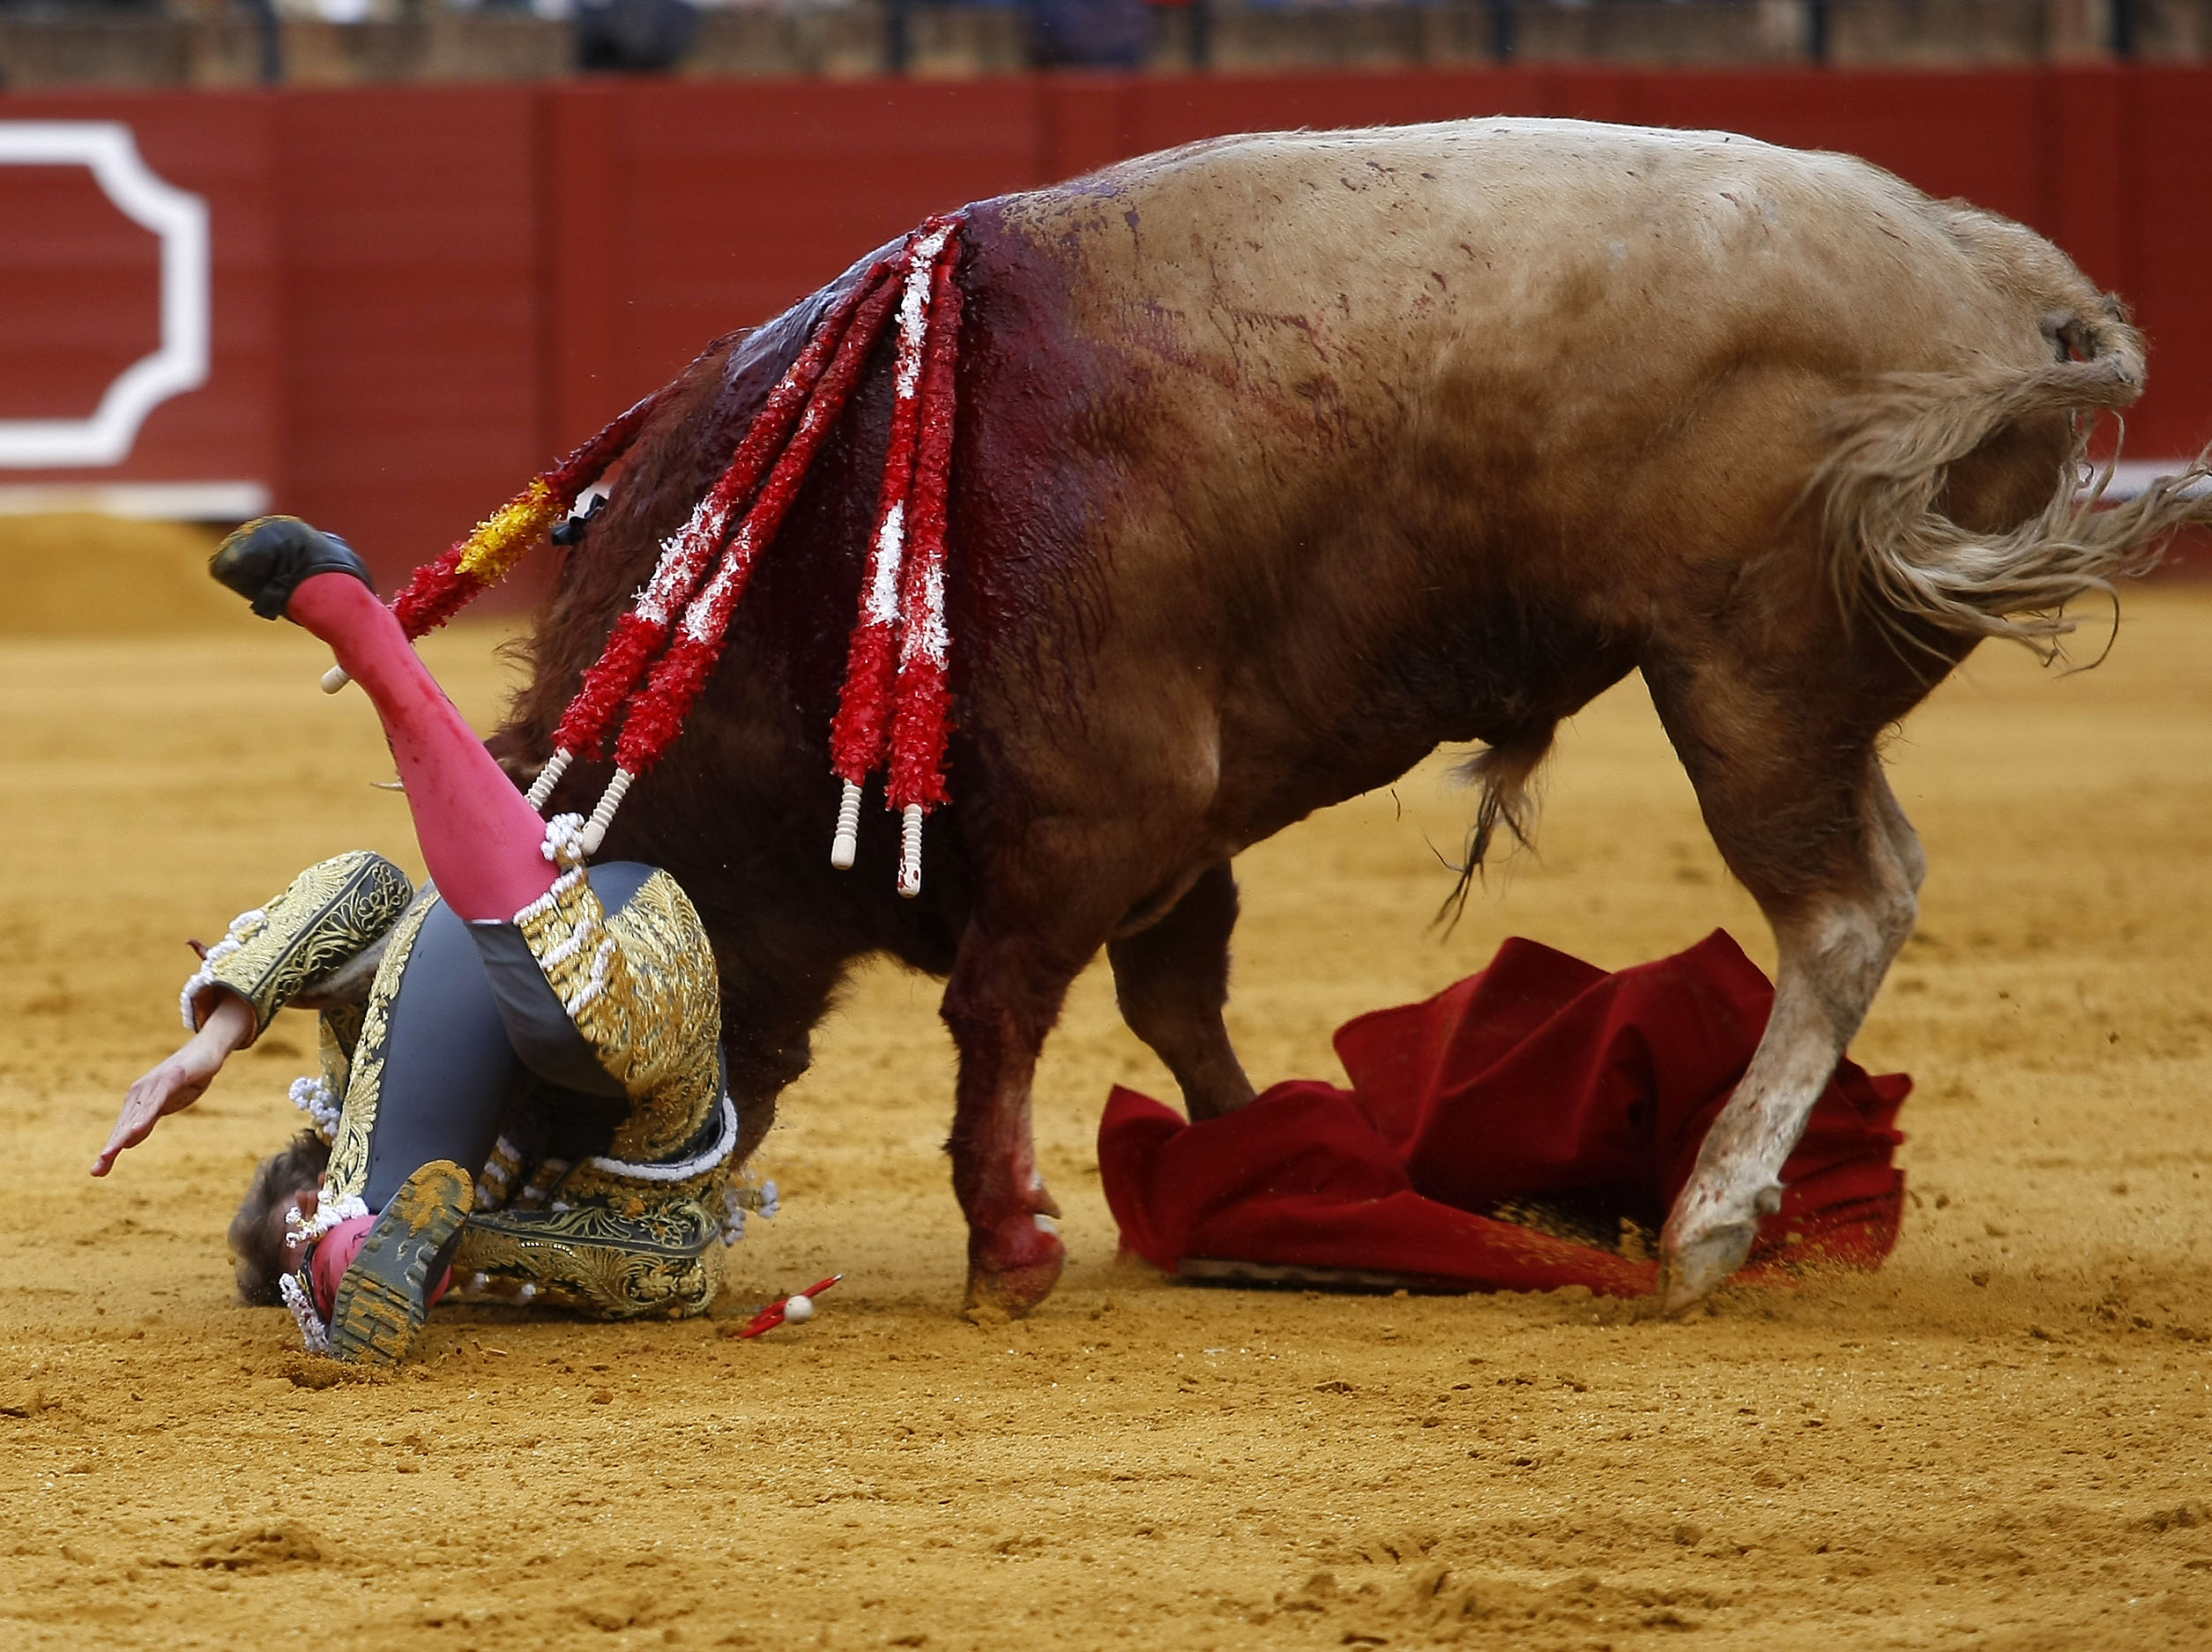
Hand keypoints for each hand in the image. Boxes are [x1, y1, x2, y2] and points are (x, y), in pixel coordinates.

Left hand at [93, 990, 255, 1175]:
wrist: (207, 1049)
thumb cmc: (187, 1077)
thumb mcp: (167, 1103)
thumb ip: (148, 1119)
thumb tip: (128, 1139)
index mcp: (138, 1101)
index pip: (122, 1130)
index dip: (111, 1151)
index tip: (98, 1172)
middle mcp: (140, 1092)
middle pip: (124, 1126)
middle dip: (111, 1149)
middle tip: (97, 1170)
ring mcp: (154, 1085)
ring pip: (136, 1117)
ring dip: (122, 1137)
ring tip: (109, 1154)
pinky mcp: (171, 1078)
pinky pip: (155, 1102)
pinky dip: (144, 1117)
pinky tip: (135, 1130)